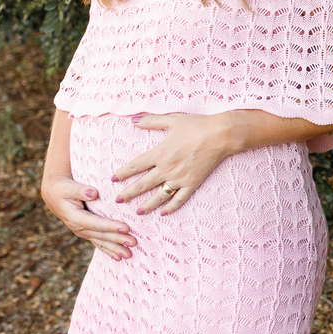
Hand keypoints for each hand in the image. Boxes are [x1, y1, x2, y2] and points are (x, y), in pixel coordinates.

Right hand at [40, 174, 135, 260]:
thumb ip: (80, 190)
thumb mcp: (68, 188)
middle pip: (101, 235)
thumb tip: (93, 193)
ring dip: (115, 248)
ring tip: (129, 254)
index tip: (126, 228)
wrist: (54, 195)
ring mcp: (83, 232)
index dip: (110, 226)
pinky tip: (119, 257)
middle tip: (133, 242)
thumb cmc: (63, 189)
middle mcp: (79, 228)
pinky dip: (109, 250)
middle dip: (118, 240)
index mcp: (75, 217)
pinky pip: (99, 242)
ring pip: (101, 241)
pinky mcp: (87, 232)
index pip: (95, 223)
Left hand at [111, 112, 232, 216]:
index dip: (123, 173)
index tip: (113, 179)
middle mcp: (167, 168)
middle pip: (143, 184)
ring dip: (147, 205)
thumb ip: (151, 121)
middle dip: (128, 193)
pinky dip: (171, 207)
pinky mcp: (192, 183)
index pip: (135, 166)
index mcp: (160, 153)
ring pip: (159, 196)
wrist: (220, 135)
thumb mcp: (172, 120)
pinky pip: (179, 199)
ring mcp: (180, 178)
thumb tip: (133, 120)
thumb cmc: (197, 125)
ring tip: (137, 212)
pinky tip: (163, 213)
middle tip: (117, 201)